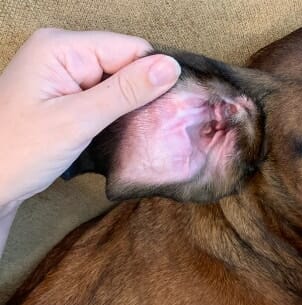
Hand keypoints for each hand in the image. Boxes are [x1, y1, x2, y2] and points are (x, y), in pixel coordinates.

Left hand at [0, 28, 180, 211]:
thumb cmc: (21, 151)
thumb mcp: (78, 120)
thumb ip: (126, 92)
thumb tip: (170, 67)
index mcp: (60, 47)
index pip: (129, 48)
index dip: (153, 75)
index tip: (170, 107)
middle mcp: (62, 51)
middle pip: (125, 62)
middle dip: (142, 92)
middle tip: (153, 124)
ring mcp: (64, 72)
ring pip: (118, 80)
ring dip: (130, 105)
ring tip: (136, 129)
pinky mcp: (67, 92)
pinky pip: (105, 93)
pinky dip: (117, 112)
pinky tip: (120, 129)